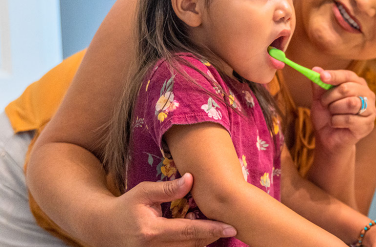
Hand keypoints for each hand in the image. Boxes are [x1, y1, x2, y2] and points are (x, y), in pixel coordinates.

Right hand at [98, 173, 235, 245]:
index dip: (212, 229)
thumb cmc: (124, 207)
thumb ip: (167, 189)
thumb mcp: (143, 192)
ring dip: (202, 240)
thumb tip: (191, 179)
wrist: (102, 229)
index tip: (231, 227)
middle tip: (225, 224)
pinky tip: (195, 235)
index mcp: (151, 231)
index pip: (188, 231)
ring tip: (210, 227)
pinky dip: (190, 244)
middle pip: (192, 245)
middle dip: (211, 235)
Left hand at [309, 68, 375, 151]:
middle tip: (324, 104)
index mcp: (357, 84)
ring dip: (334, 110)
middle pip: (348, 88)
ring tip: (332, 114)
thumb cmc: (326, 115)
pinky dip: (336, 122)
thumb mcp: (319, 98)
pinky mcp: (368, 125)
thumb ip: (319, 84)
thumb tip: (315, 69)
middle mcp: (367, 94)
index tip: (322, 76)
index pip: (348, 75)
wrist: (327, 137)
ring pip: (350, 103)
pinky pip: (349, 119)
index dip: (334, 75)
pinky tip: (336, 124)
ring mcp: (370, 110)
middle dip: (330, 97)